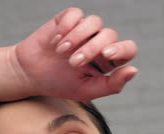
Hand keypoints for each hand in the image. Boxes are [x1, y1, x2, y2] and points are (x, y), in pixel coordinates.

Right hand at [12, 7, 137, 100]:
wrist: (30, 74)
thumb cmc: (59, 84)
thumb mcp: (86, 90)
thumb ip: (111, 85)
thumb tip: (133, 70)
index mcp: (108, 60)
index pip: (127, 49)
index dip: (122, 49)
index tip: (107, 54)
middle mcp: (99, 42)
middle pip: (109, 35)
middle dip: (92, 48)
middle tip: (74, 63)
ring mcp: (84, 29)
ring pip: (94, 22)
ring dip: (78, 37)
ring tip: (61, 52)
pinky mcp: (68, 19)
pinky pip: (75, 14)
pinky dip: (66, 27)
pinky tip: (55, 41)